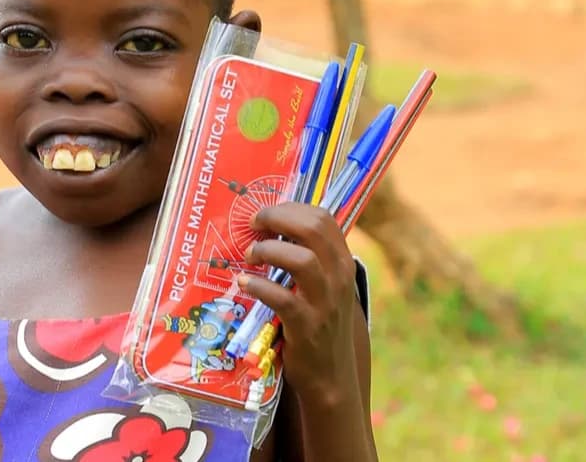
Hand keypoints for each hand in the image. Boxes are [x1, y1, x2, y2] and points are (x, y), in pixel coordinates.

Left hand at [239, 202, 361, 403]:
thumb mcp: (321, 287)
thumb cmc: (317, 324)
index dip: (290, 209)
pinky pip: (282, 298)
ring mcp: (325, 302)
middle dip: (277, 218)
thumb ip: (306, 259)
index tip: (266, 214)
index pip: (323, 218)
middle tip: (252, 225)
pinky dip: (259, 286)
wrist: (330, 376)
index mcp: (342, 263)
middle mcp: (339, 278)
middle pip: (313, 229)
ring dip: (268, 251)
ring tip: (249, 255)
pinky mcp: (307, 327)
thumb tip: (268, 229)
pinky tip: (244, 283)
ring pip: (302, 260)